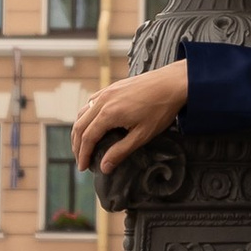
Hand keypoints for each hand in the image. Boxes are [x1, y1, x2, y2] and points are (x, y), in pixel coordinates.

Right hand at [72, 61, 188, 171]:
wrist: (172, 83)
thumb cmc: (161, 109)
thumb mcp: (142, 135)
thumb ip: (121, 151)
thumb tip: (104, 167)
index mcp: (108, 114)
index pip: (87, 138)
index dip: (83, 154)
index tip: (83, 167)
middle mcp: (103, 101)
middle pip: (80, 125)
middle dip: (77, 145)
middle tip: (81, 160)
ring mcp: (106, 91)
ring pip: (83, 112)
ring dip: (79, 130)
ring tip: (82, 145)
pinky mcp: (112, 87)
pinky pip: (91, 102)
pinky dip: (86, 115)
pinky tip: (92, 122)